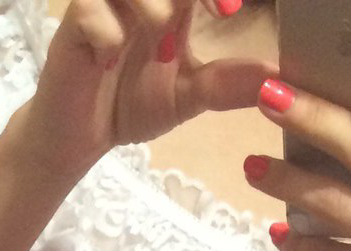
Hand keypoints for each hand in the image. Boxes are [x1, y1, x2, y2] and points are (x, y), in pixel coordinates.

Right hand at [14, 0, 274, 185]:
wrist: (79, 136)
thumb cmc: (129, 102)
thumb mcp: (190, 96)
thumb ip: (228, 84)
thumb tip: (276, 81)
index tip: (237, 8)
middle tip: (223, 9)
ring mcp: (107, 2)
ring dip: (155, 8)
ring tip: (163, 48)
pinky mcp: (73, 23)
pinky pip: (91, 9)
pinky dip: (107, 33)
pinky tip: (107, 62)